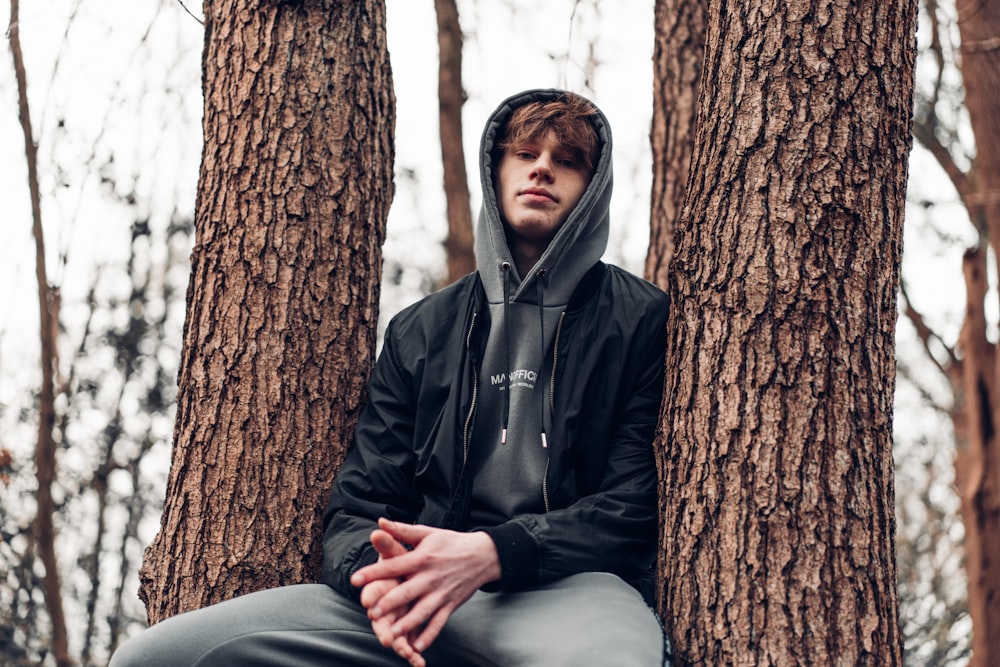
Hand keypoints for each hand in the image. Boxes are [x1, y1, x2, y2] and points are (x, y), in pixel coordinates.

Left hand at [351, 518, 501, 661]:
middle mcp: (431, 577)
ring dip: (407, 624)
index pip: (394, 566)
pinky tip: (418, 646)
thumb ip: (402, 530)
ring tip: (392, 633)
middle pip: (407, 592)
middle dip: (390, 603)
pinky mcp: (451, 604)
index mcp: (422, 558)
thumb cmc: (451, 542)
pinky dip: (430, 635)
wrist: (484, 555)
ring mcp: (442, 593)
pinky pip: (439, 622)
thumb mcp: (427, 533)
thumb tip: (379, 522)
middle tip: (372, 612)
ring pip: (422, 611)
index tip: (355, 579)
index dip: (374, 573)